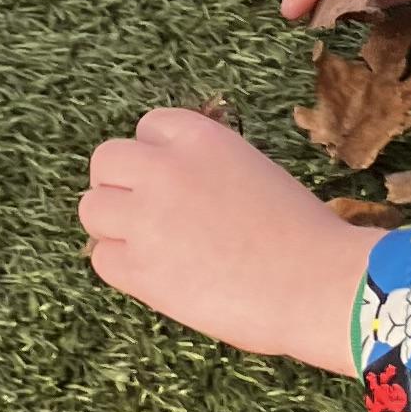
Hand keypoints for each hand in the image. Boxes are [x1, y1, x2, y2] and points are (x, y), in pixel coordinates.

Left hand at [82, 109, 371, 372]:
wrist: (317, 284)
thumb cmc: (302, 235)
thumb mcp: (253, 172)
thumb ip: (207, 169)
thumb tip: (173, 188)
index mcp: (200, 137)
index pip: (147, 127)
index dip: (156, 156)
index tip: (172, 182)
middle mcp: (164, 168)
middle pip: (106, 161)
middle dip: (121, 186)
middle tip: (148, 215)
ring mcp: (146, 218)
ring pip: (92, 208)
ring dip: (114, 226)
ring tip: (150, 247)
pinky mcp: (139, 268)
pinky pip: (101, 258)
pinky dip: (122, 267)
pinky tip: (159, 276)